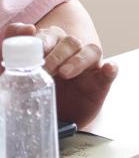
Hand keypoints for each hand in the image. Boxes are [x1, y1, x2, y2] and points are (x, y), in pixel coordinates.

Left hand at [2, 23, 117, 125]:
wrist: (52, 121)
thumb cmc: (33, 95)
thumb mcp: (14, 80)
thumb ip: (7, 62)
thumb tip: (15, 43)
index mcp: (49, 48)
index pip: (47, 36)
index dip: (40, 39)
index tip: (32, 45)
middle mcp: (69, 54)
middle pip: (69, 41)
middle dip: (56, 54)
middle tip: (44, 69)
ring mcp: (87, 67)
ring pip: (90, 51)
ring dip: (78, 60)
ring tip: (65, 73)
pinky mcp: (100, 82)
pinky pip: (109, 71)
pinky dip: (110, 69)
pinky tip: (107, 69)